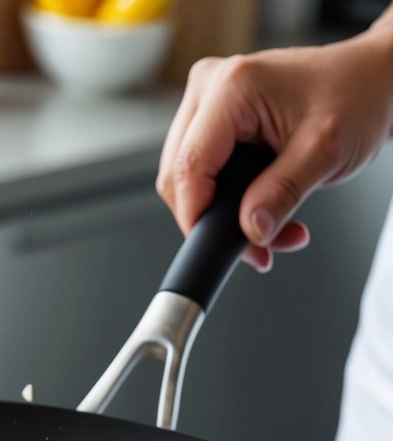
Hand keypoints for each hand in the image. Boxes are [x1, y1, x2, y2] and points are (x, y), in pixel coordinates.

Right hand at [156, 24, 392, 270]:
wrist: (371, 81)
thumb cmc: (356, 96)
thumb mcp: (325, 151)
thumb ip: (283, 192)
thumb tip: (251, 229)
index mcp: (232, 88)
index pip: (188, 167)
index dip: (198, 217)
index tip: (222, 249)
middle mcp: (211, 88)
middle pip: (180, 177)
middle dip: (216, 222)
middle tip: (260, 246)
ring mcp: (209, 103)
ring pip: (189, 180)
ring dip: (226, 216)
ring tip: (271, 228)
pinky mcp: (216, 119)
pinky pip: (205, 173)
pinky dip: (231, 203)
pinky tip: (263, 210)